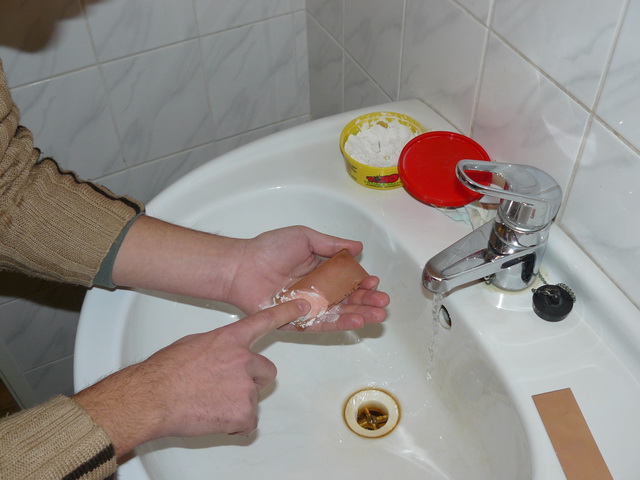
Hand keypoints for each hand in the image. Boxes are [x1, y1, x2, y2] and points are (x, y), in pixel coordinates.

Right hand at [73, 299, 310, 456]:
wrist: (152, 398)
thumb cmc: (164, 372)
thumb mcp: (192, 345)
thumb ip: (217, 347)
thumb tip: (221, 355)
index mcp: (229, 339)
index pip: (264, 321)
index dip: (285, 312)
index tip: (303, 306)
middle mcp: (243, 359)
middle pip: (266, 371)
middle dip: (252, 381)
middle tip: (224, 388)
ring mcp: (245, 386)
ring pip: (253, 398)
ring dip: (238, 404)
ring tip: (209, 403)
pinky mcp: (244, 412)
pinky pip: (249, 422)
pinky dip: (235, 425)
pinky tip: (213, 418)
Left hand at [113, 218, 388, 331]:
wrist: (242, 267)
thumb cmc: (269, 249)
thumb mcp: (304, 238)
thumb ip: (331, 244)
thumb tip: (358, 247)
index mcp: (320, 270)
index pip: (348, 279)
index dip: (363, 282)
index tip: (374, 282)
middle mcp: (317, 290)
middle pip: (348, 299)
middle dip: (367, 301)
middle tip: (383, 302)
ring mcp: (309, 306)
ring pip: (340, 313)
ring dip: (360, 314)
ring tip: (378, 315)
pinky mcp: (298, 321)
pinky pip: (322, 324)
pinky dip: (340, 324)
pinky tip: (356, 321)